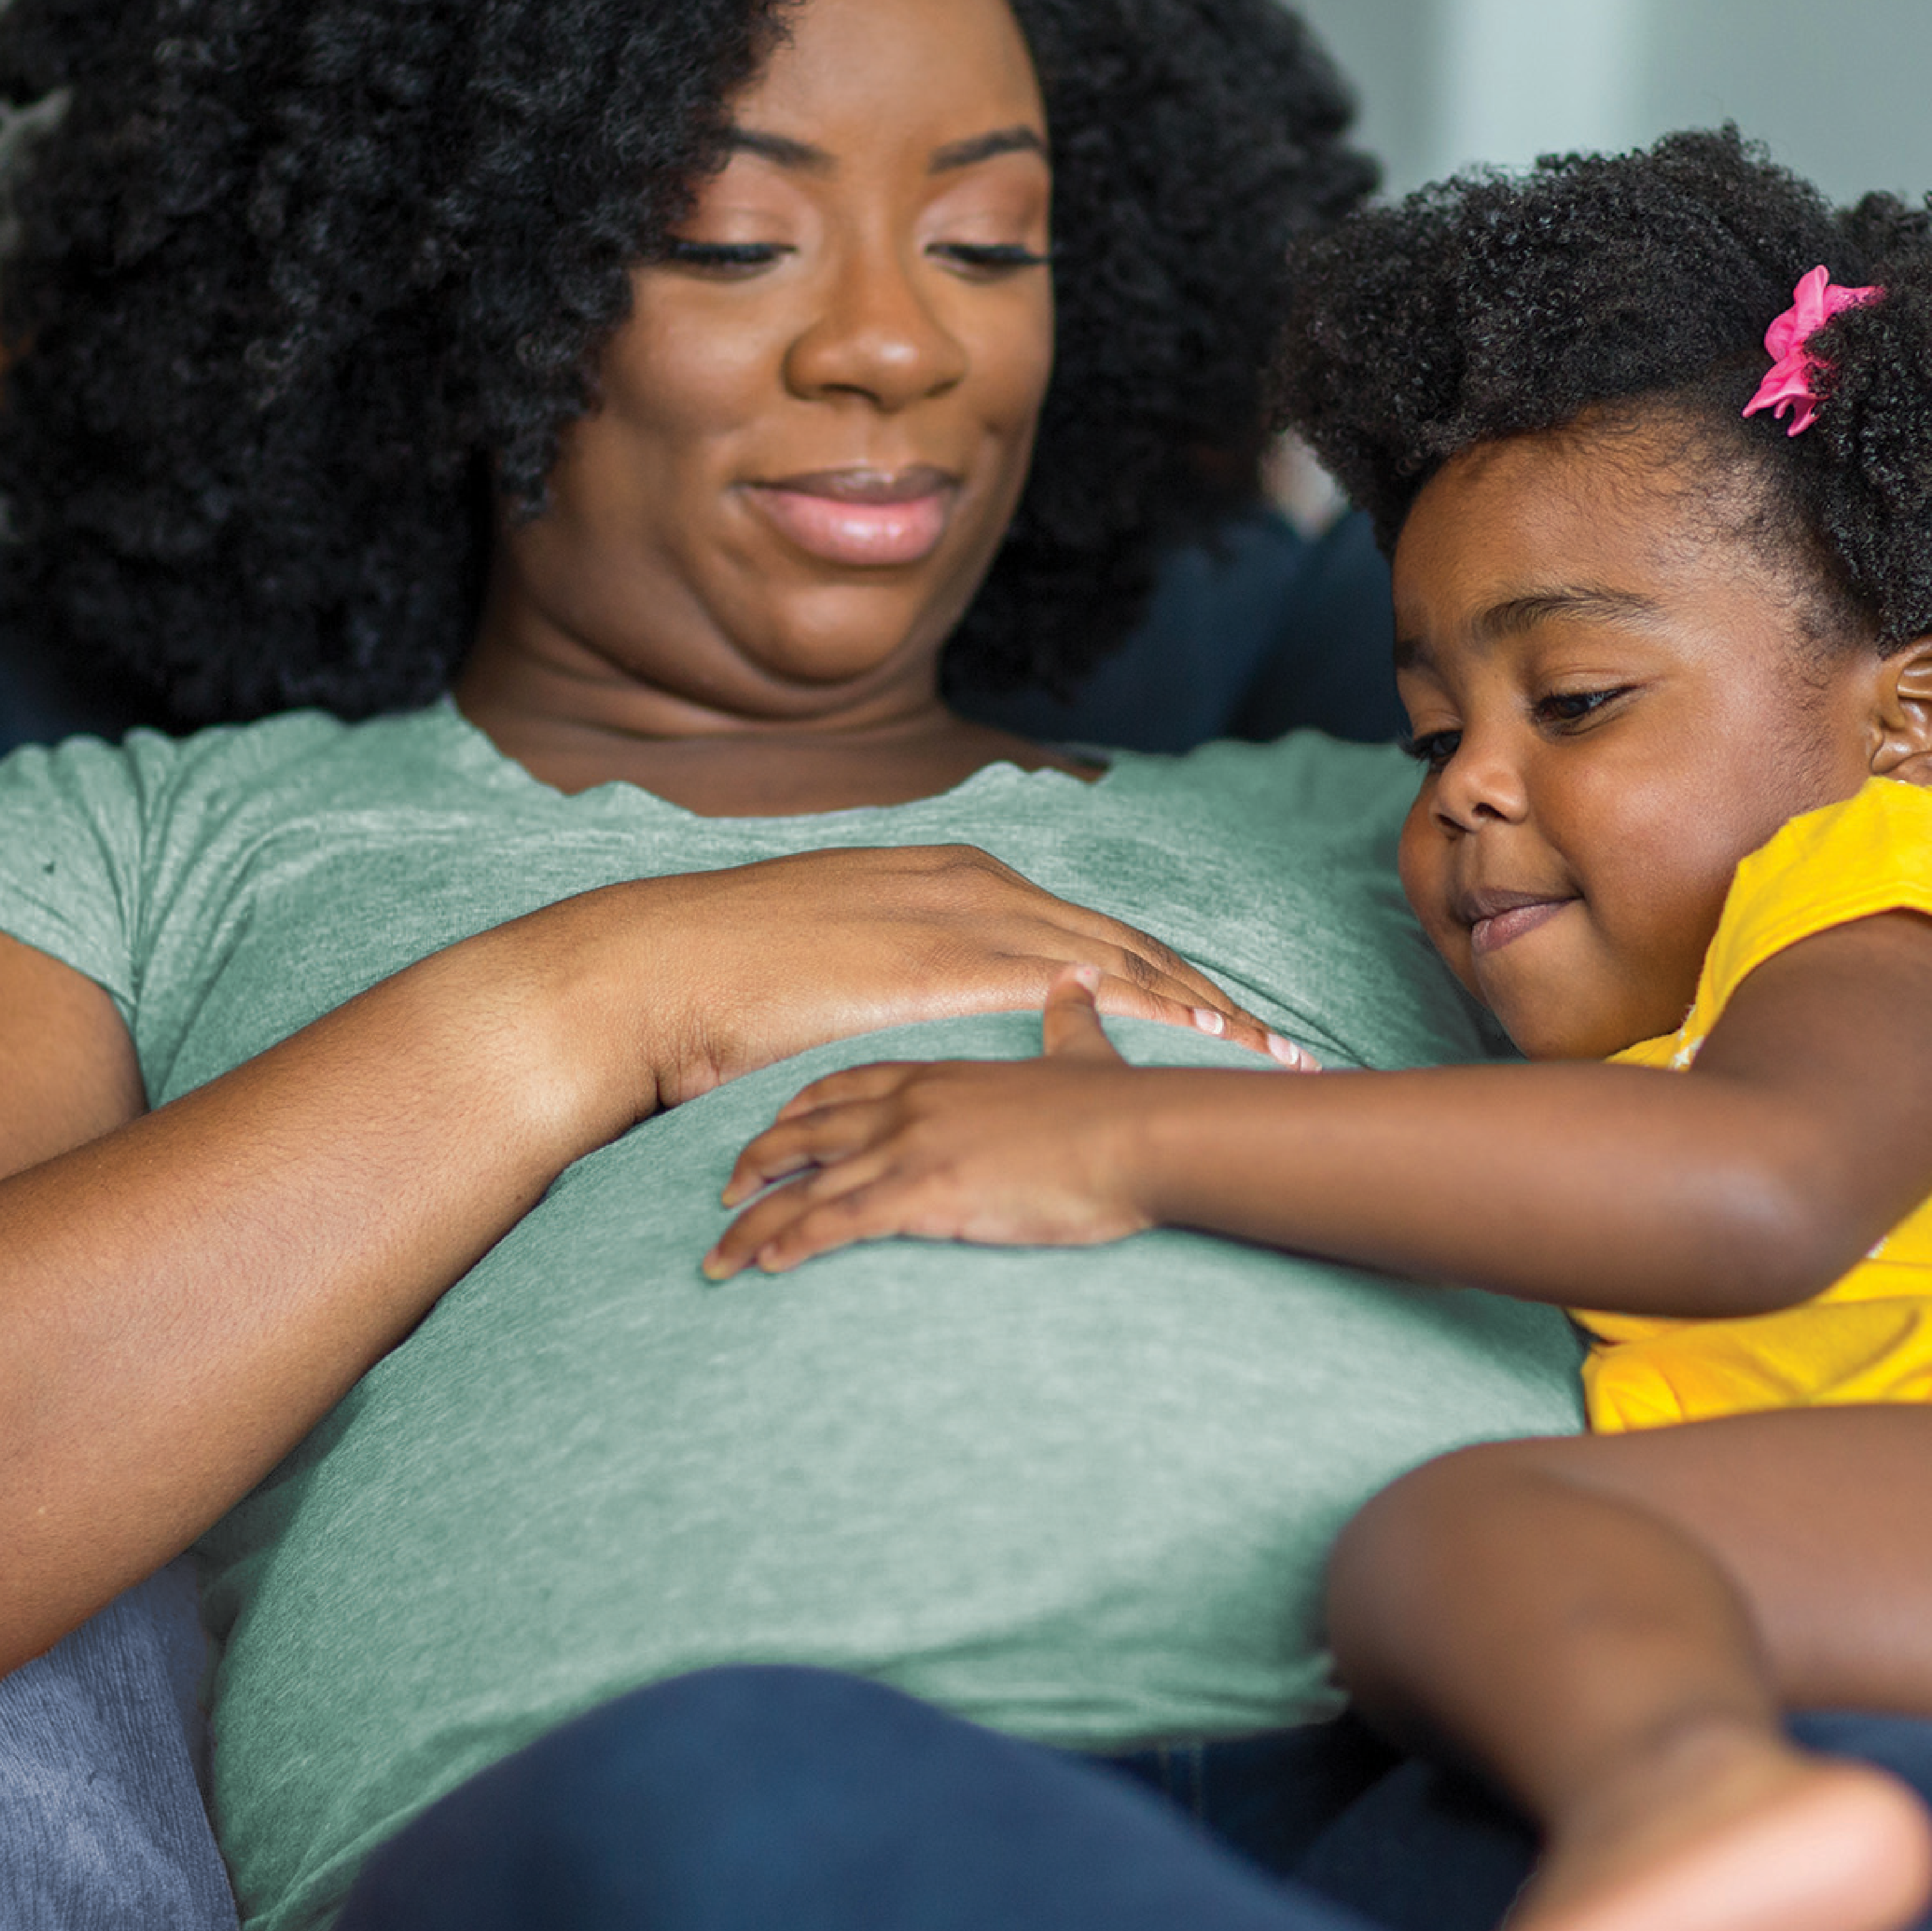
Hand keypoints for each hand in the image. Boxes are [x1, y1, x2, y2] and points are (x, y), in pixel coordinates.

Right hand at [535, 845, 1308, 1110]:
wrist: (656, 968)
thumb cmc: (733, 978)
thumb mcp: (840, 952)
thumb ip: (900, 965)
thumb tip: (930, 1002)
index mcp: (951, 878)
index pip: (1083, 931)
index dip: (1158, 972)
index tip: (1218, 1013)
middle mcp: (973, 884)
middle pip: (1122, 942)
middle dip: (1204, 992)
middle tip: (1275, 1038)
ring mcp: (960, 917)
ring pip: (1119, 962)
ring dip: (1200, 1007)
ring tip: (1265, 1052)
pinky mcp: (943, 965)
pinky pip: (1075, 991)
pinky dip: (1148, 1013)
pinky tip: (1198, 1044)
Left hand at [705, 968, 1206, 1277]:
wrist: (1145, 1136)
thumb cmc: (1121, 1106)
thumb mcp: (1085, 1052)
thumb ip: (1068, 1021)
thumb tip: (1077, 986)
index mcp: (941, 1072)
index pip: (846, 1083)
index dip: (800, 1109)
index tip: (770, 1130)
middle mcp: (912, 1104)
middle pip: (807, 1132)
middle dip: (756, 1164)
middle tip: (721, 1196)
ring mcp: (914, 1147)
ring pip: (807, 1185)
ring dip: (754, 1224)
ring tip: (718, 1257)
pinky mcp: (926, 1193)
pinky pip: (838, 1222)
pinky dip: (793, 1243)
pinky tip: (765, 1266)